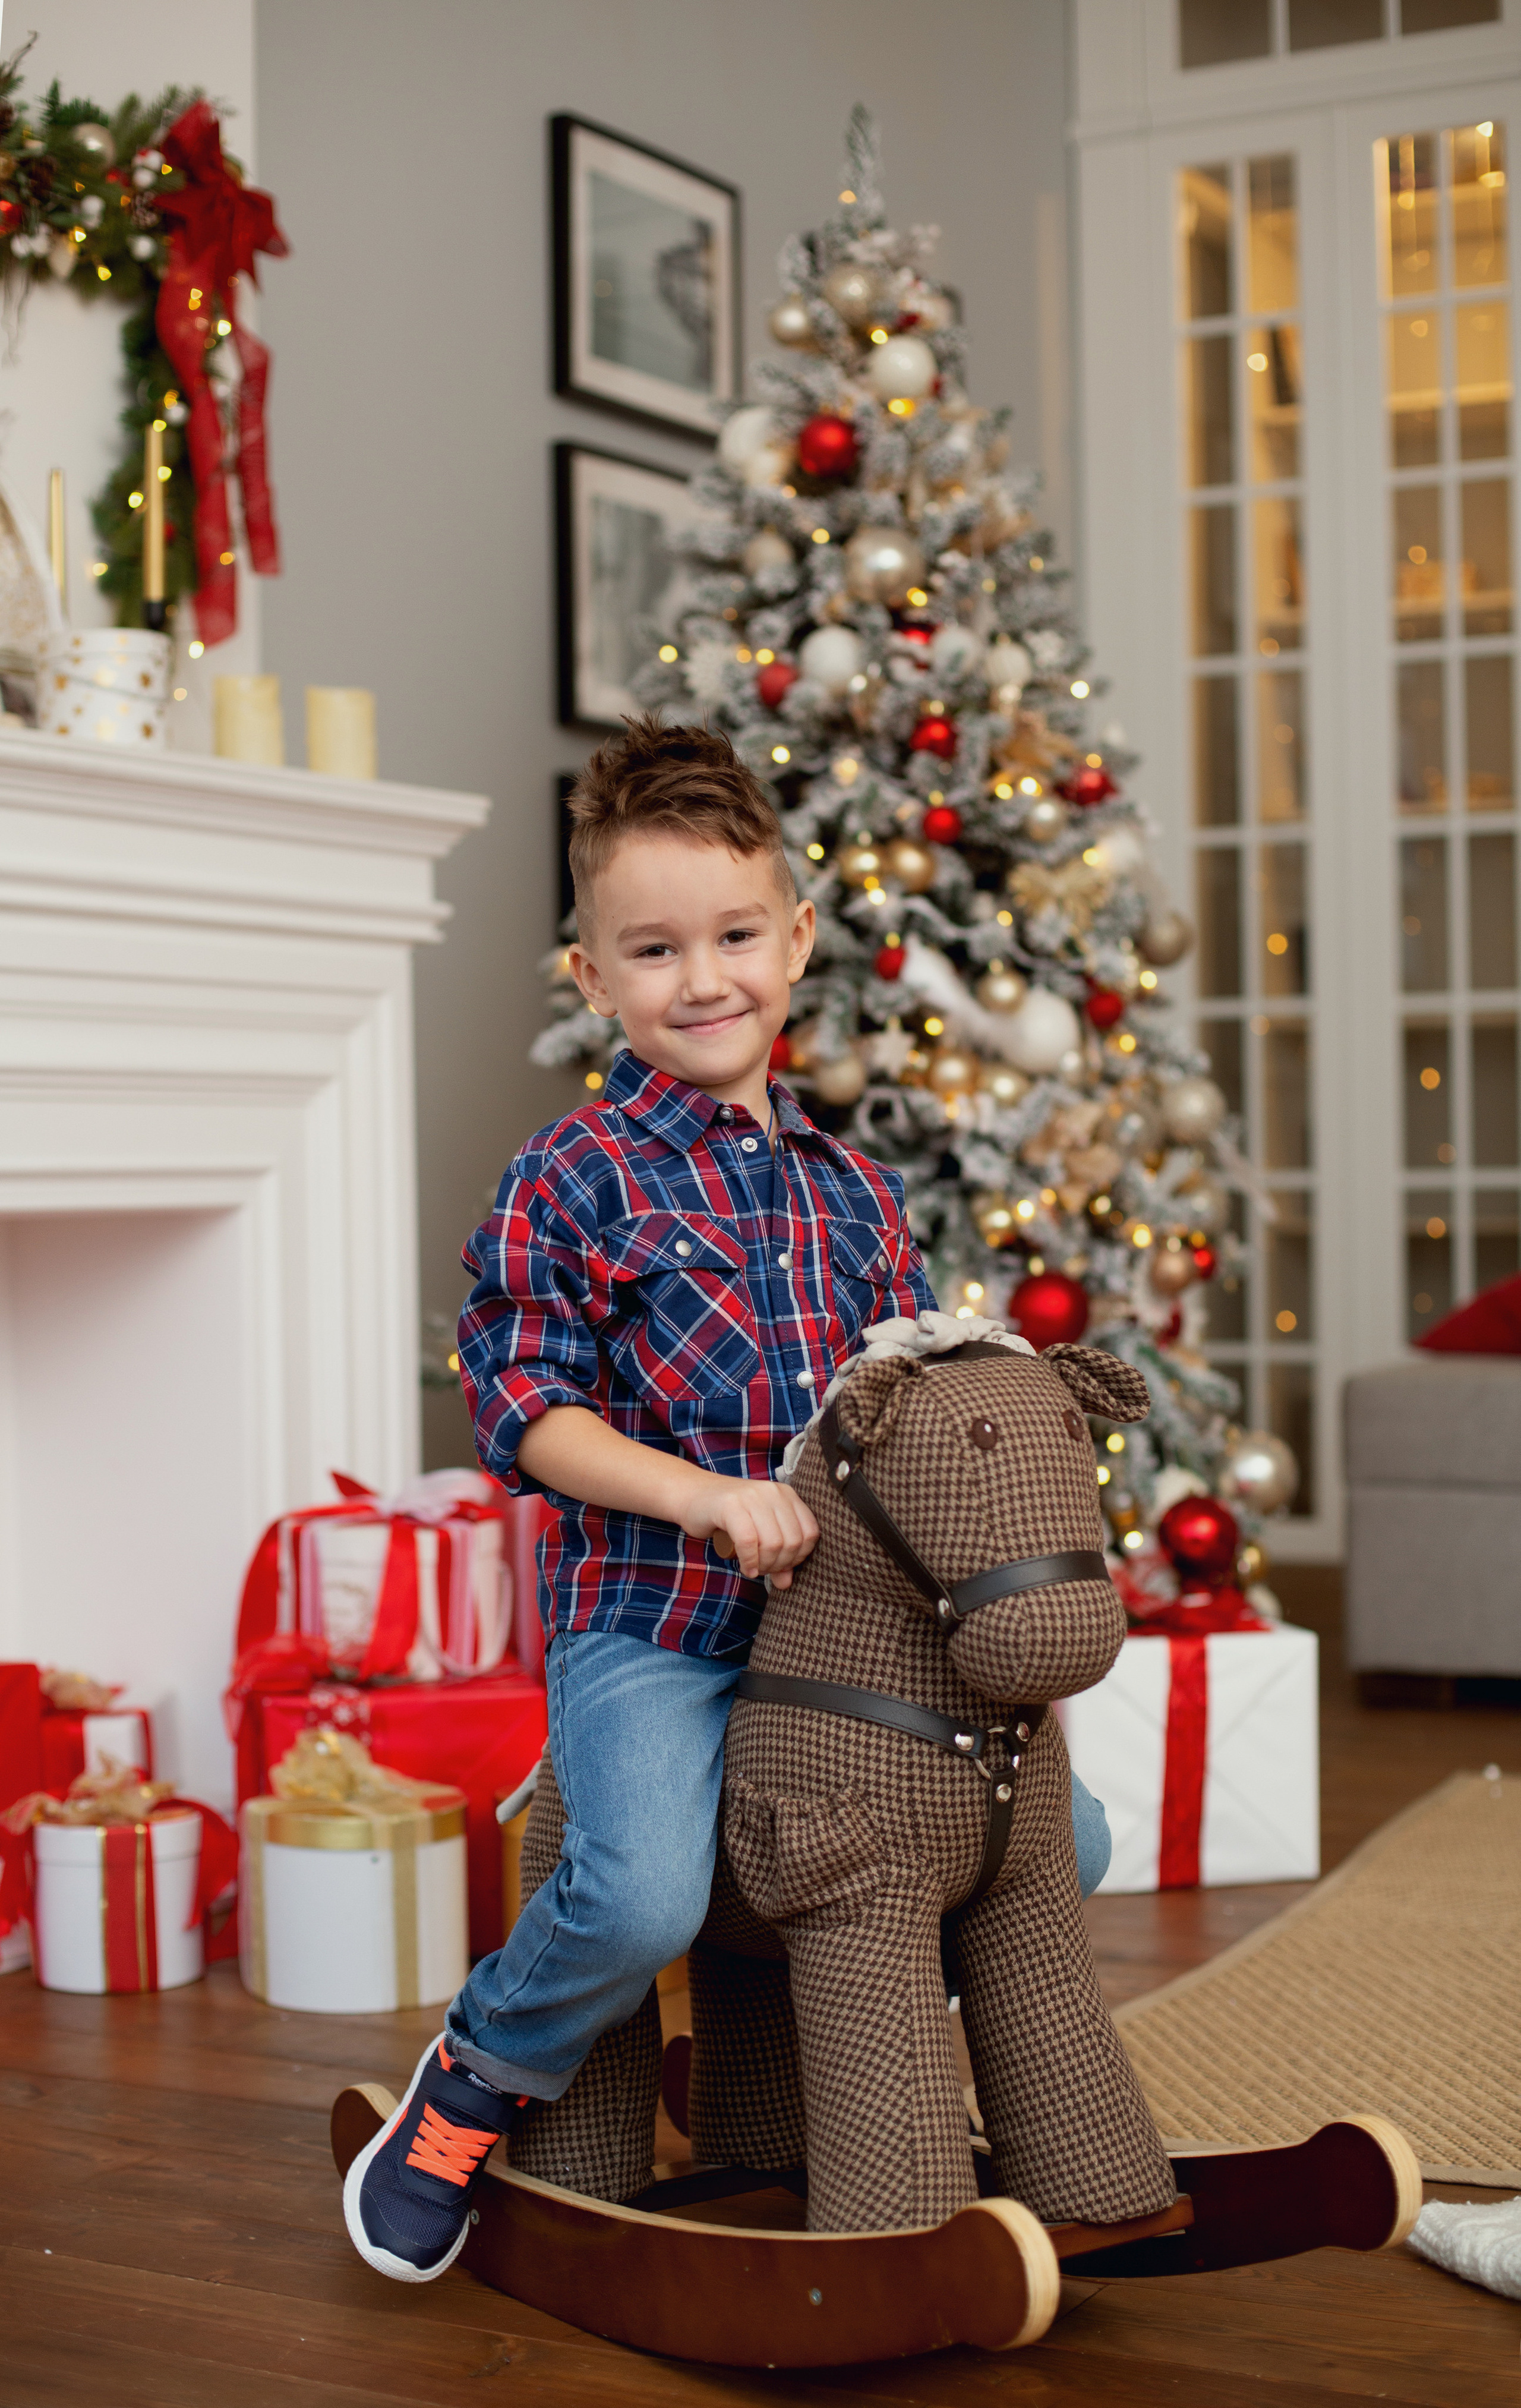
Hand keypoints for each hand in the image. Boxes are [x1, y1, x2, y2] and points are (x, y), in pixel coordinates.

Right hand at [677, 1476, 819, 1587]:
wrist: (691, 1494)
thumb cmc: (727, 1517)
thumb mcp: (758, 1534)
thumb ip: (776, 1557)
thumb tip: (786, 1583)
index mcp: (786, 1495)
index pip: (810, 1533)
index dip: (799, 1557)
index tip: (781, 1565)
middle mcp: (773, 1492)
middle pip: (792, 1541)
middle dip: (779, 1565)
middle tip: (763, 1570)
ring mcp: (752, 1496)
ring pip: (773, 1543)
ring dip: (764, 1565)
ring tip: (754, 1569)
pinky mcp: (731, 1505)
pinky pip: (749, 1541)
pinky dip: (749, 1561)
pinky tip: (746, 1568)